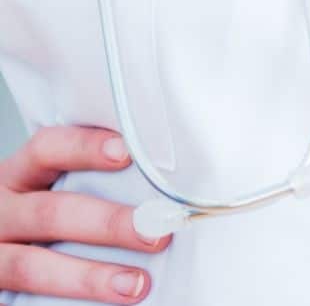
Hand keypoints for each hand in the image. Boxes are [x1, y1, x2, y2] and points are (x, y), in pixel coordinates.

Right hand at [0, 127, 168, 303]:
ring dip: (88, 277)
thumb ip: (89, 187)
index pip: (46, 150)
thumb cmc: (36, 220)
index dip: (84, 148)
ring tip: (136, 285)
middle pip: (50, 212)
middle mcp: (0, 213)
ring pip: (31, 267)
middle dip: (107, 223)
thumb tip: (164, 198)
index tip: (126, 153)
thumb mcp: (45, 192)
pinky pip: (20, 302)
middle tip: (156, 233)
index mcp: (17, 178)